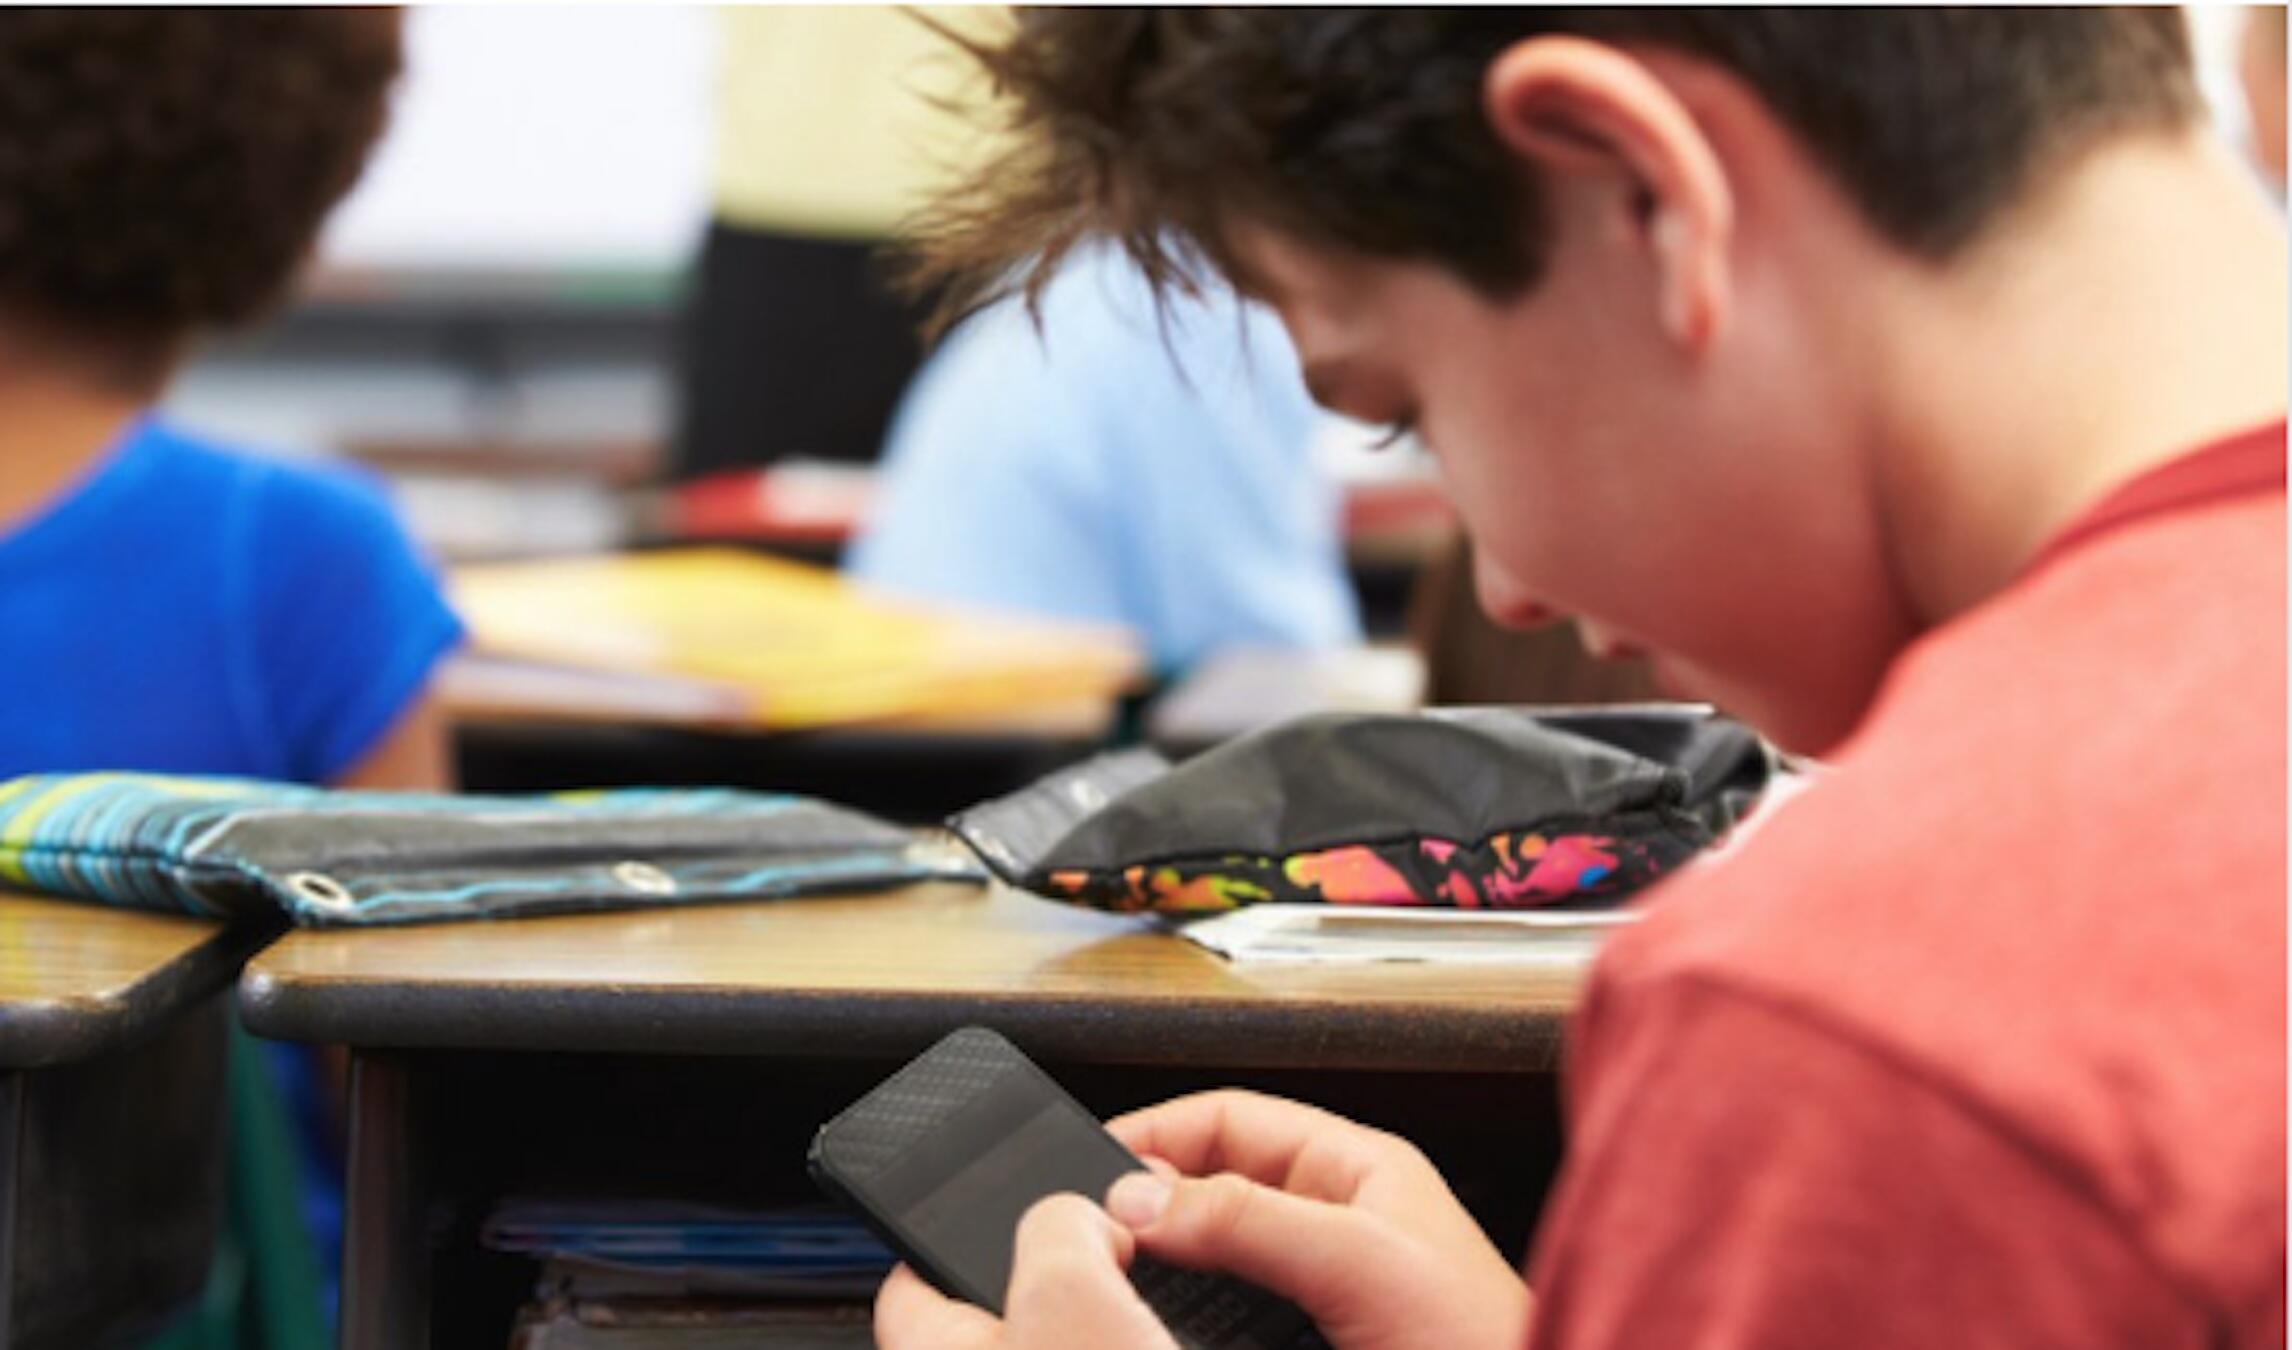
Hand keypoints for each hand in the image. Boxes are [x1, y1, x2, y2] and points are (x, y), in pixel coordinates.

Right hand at [872, 1090, 1529, 1349]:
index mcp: (1359, 1172)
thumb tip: (1142, 1196)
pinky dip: (1193, 1325)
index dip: (1156, 1133)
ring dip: (1167, 1273)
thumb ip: (1251, 1220)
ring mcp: (1328, 1295)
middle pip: (1214, 1191)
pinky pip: (1233, 1325)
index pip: (1232, 1120)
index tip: (1088, 1167)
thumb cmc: (1491, 1347)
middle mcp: (1339, 1226)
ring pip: (1217, 1265)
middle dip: (1149, 1207)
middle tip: (1086, 1233)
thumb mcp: (1361, 1263)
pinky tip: (1163, 1335)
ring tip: (1113, 1285)